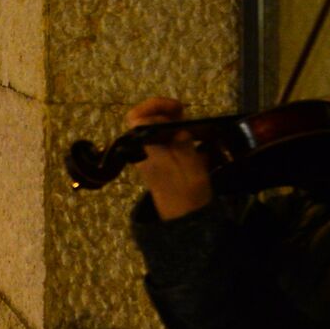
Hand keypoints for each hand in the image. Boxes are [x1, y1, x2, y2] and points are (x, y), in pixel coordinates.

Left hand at [127, 97, 212, 219]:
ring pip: (152, 129)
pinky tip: (190, 136)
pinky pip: (161, 140)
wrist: (184, 221)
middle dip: (161, 111)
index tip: (178, 108)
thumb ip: (183, 145)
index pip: (137, 120)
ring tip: (188, 122)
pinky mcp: (157, 162)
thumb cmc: (188, 196)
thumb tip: (178, 129)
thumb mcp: (192, 168)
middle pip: (142, 121)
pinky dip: (173, 133)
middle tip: (183, 112)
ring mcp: (149, 157)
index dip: (155, 107)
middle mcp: (143, 151)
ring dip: (169, 121)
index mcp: (147, 151)